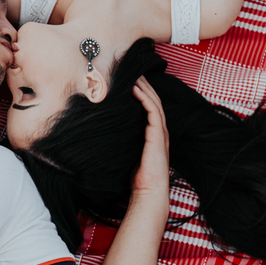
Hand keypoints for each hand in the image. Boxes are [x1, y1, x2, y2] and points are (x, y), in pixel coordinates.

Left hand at [130, 77, 169, 200]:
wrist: (148, 192)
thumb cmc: (136, 178)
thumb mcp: (127, 154)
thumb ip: (122, 142)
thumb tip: (105, 133)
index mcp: (154, 135)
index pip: (150, 108)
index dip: (143, 94)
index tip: (131, 82)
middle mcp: (159, 132)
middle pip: (154, 101)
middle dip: (145, 86)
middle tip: (134, 72)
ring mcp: (160, 133)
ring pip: (155, 102)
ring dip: (145, 88)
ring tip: (135, 75)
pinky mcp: (157, 135)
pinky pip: (153, 111)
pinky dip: (145, 98)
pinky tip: (136, 89)